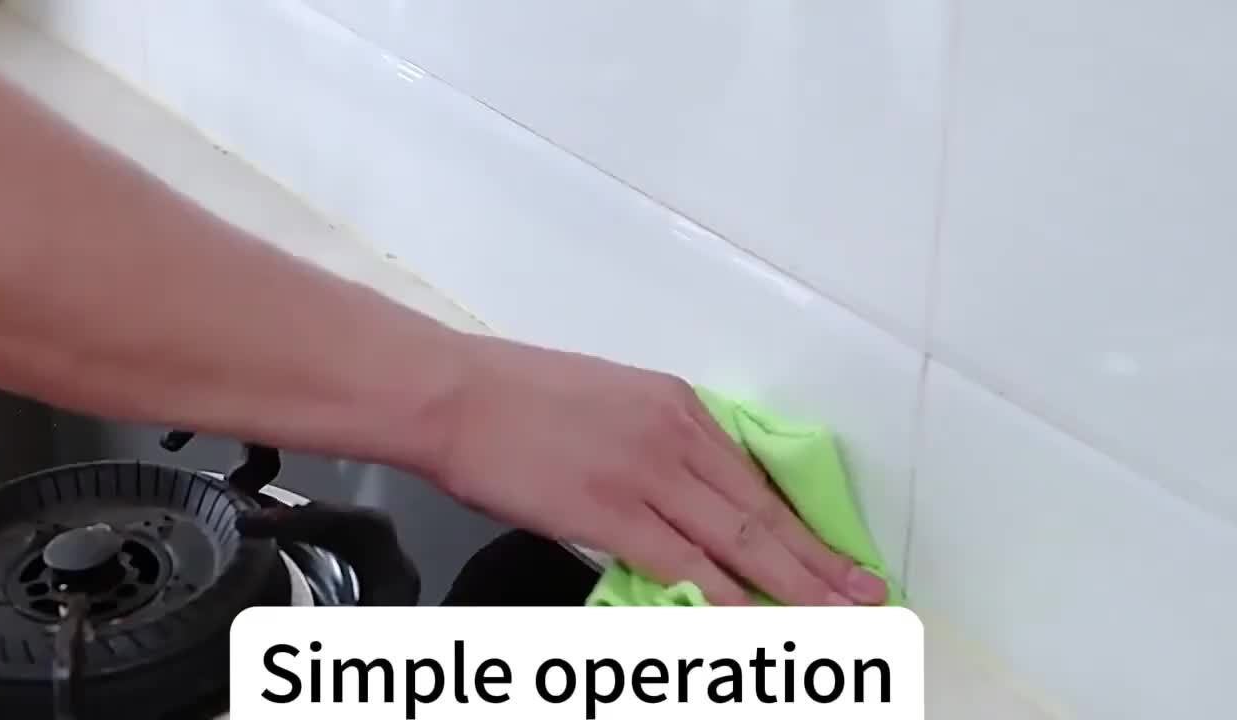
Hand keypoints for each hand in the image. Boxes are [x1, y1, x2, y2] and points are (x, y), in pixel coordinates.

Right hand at [427, 334, 887, 605]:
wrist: (455, 393)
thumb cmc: (516, 395)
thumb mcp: (607, 400)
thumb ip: (654, 442)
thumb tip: (682, 495)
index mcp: (678, 405)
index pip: (756, 477)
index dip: (800, 523)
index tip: (833, 552)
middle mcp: (678, 435)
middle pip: (764, 512)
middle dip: (819, 561)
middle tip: (866, 596)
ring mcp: (649, 473)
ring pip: (740, 541)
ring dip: (793, 586)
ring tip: (835, 619)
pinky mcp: (612, 511)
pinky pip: (685, 566)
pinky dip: (726, 600)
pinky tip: (757, 624)